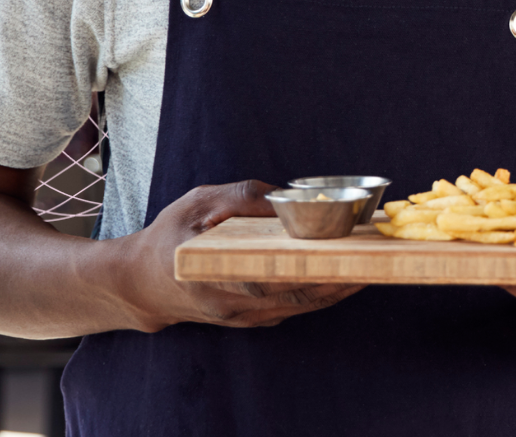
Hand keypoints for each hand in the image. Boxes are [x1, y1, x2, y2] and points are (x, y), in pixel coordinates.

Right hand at [117, 180, 362, 330]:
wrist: (140, 284)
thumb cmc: (169, 236)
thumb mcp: (198, 203)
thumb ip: (241, 197)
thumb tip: (285, 196)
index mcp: (217, 275)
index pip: (275, 277)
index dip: (315, 268)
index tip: (348, 253)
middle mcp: (233, 305)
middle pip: (298, 296)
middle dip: (340, 279)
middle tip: (376, 259)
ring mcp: (243, 318)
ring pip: (300, 306)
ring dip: (337, 288)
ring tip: (371, 265)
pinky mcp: (250, 319)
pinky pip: (293, 307)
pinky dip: (320, 293)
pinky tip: (344, 275)